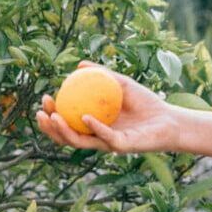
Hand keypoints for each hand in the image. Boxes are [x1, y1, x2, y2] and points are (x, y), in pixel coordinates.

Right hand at [36, 60, 176, 152]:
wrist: (169, 118)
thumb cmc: (147, 102)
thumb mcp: (122, 84)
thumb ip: (103, 75)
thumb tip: (79, 64)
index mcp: (95, 124)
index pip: (68, 121)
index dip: (53, 113)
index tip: (46, 97)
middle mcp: (97, 136)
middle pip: (66, 136)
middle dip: (49, 127)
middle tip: (41, 111)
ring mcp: (108, 143)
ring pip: (80, 142)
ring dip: (64, 131)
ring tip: (54, 117)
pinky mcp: (121, 146)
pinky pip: (104, 137)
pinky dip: (94, 128)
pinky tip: (85, 117)